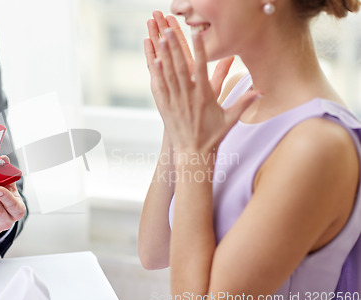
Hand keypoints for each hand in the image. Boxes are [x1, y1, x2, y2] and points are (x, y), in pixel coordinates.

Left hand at [146, 23, 260, 153]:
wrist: (193, 154)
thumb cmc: (212, 136)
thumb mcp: (230, 119)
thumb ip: (245, 103)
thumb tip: (262, 92)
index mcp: (204, 97)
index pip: (202, 68)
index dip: (199, 50)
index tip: (196, 34)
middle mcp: (188, 97)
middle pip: (181, 67)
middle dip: (176, 46)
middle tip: (170, 28)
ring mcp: (174, 101)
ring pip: (168, 74)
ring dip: (164, 55)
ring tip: (160, 37)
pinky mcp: (164, 107)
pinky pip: (159, 87)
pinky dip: (156, 73)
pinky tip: (153, 59)